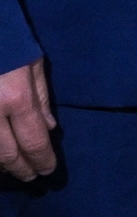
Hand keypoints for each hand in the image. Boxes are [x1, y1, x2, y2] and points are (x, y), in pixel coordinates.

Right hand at [0, 59, 54, 181]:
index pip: (33, 141)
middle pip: (5, 154)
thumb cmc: (7, 38)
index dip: (42, 160)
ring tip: (12, 170)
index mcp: (16, 99)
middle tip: (32, 178)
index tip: (48, 172)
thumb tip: (49, 128)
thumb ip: (41, 98)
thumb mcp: (32, 62)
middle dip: (20, 169)